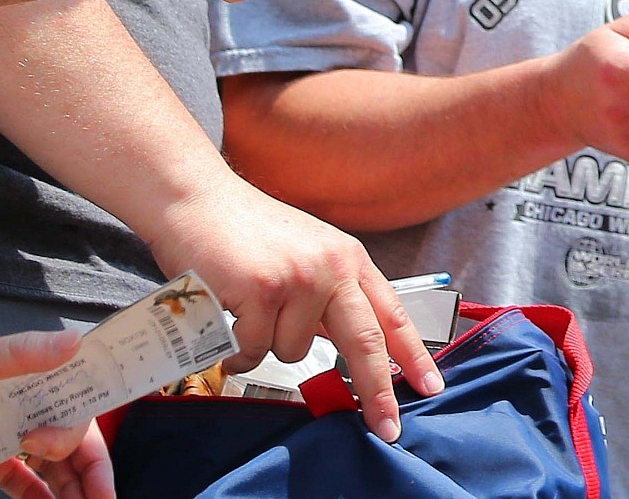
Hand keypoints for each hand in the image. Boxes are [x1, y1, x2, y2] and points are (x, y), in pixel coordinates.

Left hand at [0, 325, 112, 498]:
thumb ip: (21, 354)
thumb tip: (74, 341)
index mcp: (27, 372)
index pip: (82, 393)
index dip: (105, 418)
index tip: (117, 448)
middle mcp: (22, 400)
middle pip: (73, 435)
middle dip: (91, 468)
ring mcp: (2, 430)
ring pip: (51, 461)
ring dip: (70, 485)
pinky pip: (19, 479)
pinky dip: (38, 495)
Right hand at [146, 177, 442, 444]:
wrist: (198, 201)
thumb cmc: (247, 234)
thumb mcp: (308, 256)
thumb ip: (331, 297)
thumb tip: (350, 349)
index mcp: (349, 259)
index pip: (392, 314)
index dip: (414, 355)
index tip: (431, 386)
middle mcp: (332, 267)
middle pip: (365, 342)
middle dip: (377, 391)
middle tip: (387, 427)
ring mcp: (299, 278)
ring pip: (296, 352)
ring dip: (269, 345)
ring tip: (250, 311)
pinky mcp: (262, 291)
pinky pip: (256, 350)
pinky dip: (239, 348)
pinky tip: (228, 318)